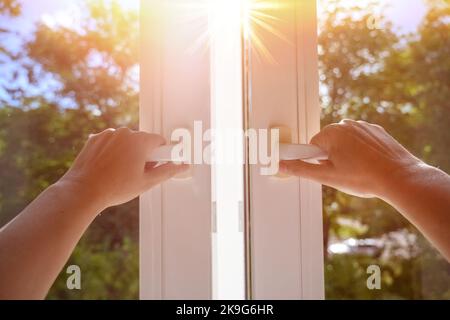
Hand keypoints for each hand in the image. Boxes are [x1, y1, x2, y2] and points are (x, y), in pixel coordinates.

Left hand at [59, 127, 188, 209]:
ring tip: (121, 172)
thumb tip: (183, 166)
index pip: (159, 140)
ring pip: (125, 141)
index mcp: (140, 141)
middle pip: (142, 140)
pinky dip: (112, 151)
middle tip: (138, 173)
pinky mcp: (95, 138)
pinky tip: (108, 167)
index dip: (161, 154)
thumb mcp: (147, 182)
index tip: (157, 163)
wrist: (84, 191)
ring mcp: (108, 134)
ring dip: (127, 152)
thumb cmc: (115, 188)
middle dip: (144, 154)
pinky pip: (110, 141)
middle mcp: (124, 133)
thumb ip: (168, 171)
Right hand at [279, 120, 422, 198]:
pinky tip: (369, 164)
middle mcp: (346, 124)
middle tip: (343, 173)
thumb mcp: (327, 177)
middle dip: (331, 157)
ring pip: (344, 142)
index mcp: (332, 132)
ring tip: (359, 170)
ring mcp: (363, 126)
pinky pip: (360, 140)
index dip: (317, 160)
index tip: (326, 169)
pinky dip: (361, 151)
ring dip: (346, 154)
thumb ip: (301, 169)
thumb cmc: (363, 178)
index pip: (312, 145)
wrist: (399, 177)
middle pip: (328, 142)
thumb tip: (281, 165)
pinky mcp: (376, 131)